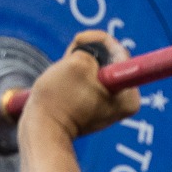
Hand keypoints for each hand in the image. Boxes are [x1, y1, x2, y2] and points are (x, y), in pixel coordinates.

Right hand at [20, 30, 139, 141]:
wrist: (43, 129)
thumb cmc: (58, 99)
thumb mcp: (78, 62)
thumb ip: (93, 48)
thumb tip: (95, 54)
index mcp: (129, 95)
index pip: (120, 52)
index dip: (99, 41)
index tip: (81, 44)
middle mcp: (126, 101)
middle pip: (110, 60)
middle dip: (89, 54)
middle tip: (68, 61)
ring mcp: (113, 104)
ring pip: (98, 68)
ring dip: (80, 64)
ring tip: (65, 75)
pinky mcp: (99, 105)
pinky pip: (91, 79)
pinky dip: (78, 75)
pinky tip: (66, 83)